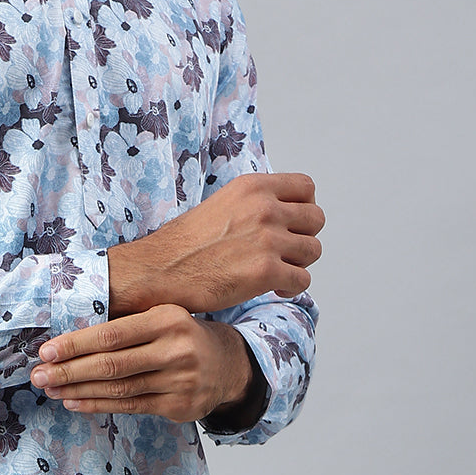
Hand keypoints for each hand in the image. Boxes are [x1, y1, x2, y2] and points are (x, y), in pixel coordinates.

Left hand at [29, 305, 255, 424]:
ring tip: (51, 389)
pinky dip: (98, 405)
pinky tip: (75, 403)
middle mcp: (176, 349)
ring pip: (117, 389)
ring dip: (78, 391)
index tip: (47, 351)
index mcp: (167, 319)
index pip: (112, 334)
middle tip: (39, 375)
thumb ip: (126, 324)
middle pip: (111, 365)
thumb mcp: (162, 317)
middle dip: (69, 371)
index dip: (76, 345)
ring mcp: (180, 380)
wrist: (227, 364)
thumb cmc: (181, 335)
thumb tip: (69, 337)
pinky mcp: (179, 406)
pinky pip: (130, 406)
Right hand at [107, 172, 323, 316]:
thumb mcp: (222, 204)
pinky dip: (290, 287)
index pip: (306, 187)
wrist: (159, 270)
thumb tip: (285, 213)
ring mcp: (267, 239)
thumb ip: (255, 204)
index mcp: (252, 187)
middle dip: (304, 237)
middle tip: (284, 251)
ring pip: (313, 250)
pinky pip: (303, 280)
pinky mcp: (266, 271)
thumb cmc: (184, 243)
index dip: (304, 208)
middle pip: (316, 219)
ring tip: (275, 270)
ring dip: (298, 263)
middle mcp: (264, 208)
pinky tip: (271, 287)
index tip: (291, 224)